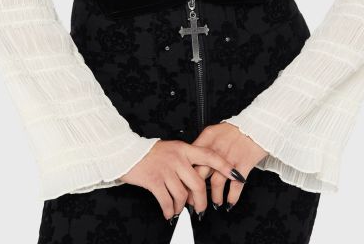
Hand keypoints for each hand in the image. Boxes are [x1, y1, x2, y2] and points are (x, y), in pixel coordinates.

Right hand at [119, 138, 241, 222]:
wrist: (127, 152)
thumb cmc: (150, 153)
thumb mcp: (171, 150)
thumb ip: (185, 161)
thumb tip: (198, 180)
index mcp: (184, 148)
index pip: (209, 155)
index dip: (224, 165)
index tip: (236, 174)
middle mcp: (177, 157)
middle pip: (198, 183)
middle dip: (201, 201)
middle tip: (200, 209)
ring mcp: (166, 169)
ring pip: (183, 195)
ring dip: (183, 207)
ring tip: (180, 211)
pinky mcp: (154, 180)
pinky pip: (167, 201)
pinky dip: (170, 211)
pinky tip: (169, 213)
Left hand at [186, 122, 267, 212]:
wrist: (257, 125)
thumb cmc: (236, 129)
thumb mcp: (215, 131)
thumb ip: (203, 145)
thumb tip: (192, 159)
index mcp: (207, 138)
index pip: (191, 159)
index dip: (186, 176)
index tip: (185, 186)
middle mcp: (217, 149)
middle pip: (201, 173)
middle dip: (196, 191)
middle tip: (195, 201)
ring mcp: (230, 158)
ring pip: (217, 183)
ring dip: (215, 196)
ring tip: (214, 203)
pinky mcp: (244, 165)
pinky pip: (236, 186)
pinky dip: (232, 197)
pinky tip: (230, 202)